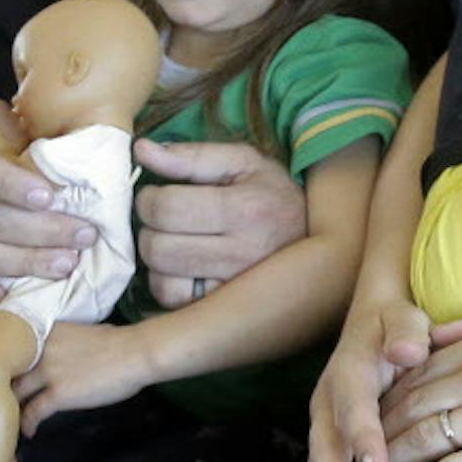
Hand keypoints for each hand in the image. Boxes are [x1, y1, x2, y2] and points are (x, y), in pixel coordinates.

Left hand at [16, 321, 152, 437]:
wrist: (136, 352)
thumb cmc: (119, 342)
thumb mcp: (83, 332)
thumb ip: (64, 343)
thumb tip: (63, 355)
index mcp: (47, 332)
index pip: (15, 350)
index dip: (8, 365)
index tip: (5, 377)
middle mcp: (41, 350)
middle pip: (10, 372)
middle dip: (3, 387)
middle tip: (1, 401)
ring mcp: (47, 372)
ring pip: (16, 393)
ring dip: (12, 408)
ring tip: (11, 419)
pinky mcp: (58, 394)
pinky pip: (33, 412)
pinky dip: (28, 424)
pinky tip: (29, 432)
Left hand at [132, 138, 307, 307]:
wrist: (321, 240)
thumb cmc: (274, 194)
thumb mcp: (243, 162)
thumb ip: (191, 155)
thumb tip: (141, 150)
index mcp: (246, 208)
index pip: (166, 208)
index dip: (148, 198)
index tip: (156, 195)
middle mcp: (243, 252)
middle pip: (159, 247)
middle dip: (149, 229)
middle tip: (163, 220)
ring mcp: (237, 288)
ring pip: (162, 281)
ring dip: (157, 261)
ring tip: (173, 242)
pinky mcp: (229, 311)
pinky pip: (177, 304)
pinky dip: (169, 286)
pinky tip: (183, 269)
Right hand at [305, 298, 433, 461]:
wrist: (374, 324)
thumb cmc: (397, 325)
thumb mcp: (404, 317)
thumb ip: (405, 331)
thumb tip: (408, 350)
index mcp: (348, 373)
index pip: (354, 409)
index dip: (362, 440)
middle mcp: (327, 405)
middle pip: (327, 453)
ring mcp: (324, 428)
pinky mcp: (329, 446)